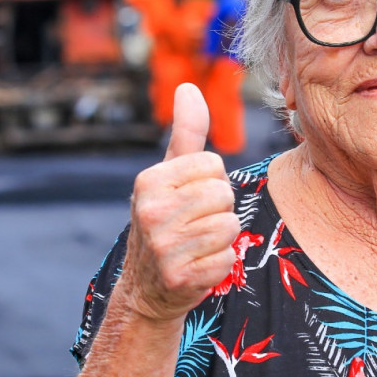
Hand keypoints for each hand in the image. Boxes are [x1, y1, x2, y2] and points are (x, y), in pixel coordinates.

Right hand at [123, 83, 239, 320]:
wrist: (146, 289)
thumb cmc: (165, 222)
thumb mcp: (169, 176)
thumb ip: (186, 132)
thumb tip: (189, 87)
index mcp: (149, 181)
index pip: (214, 165)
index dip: (211, 182)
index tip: (190, 199)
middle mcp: (151, 211)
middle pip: (224, 194)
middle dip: (219, 209)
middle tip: (194, 224)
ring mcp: (164, 246)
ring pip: (229, 226)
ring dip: (221, 238)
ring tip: (196, 244)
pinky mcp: (181, 277)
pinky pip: (228, 259)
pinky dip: (219, 265)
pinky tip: (197, 266)